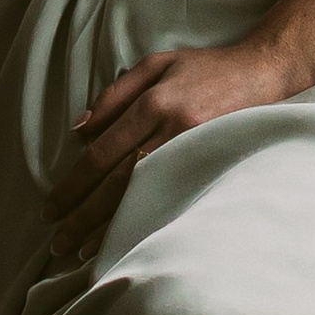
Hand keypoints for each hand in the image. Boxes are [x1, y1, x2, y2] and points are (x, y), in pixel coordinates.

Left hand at [47, 30, 313, 264]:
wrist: (262, 72)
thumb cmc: (205, 67)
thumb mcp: (156, 64)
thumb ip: (115, 95)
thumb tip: (79, 131)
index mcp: (153, 103)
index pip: (102, 153)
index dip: (73, 185)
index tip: (52, 207)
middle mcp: (170, 129)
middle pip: (116, 181)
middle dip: (82, 215)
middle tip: (57, 241)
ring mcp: (193, 150)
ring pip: (141, 196)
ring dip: (107, 227)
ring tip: (80, 251)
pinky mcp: (210, 164)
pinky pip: (168, 199)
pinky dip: (144, 222)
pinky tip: (125, 241)